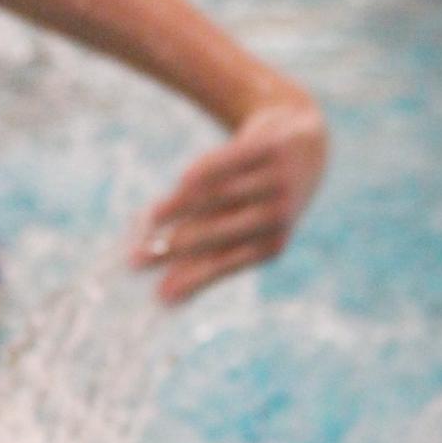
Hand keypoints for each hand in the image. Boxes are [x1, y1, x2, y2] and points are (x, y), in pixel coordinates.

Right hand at [129, 96, 327, 304]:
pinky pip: (233, 160)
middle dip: (176, 247)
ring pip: (222, 195)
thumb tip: (165, 298)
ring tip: (150, 218)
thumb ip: (203, 257)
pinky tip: (183, 180)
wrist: (304, 144)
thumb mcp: (236, 228)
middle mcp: (278, 215)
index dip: (191, 279)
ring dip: (183, 207)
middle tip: (137, 260)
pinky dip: (208, 169)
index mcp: (271, 244)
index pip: (224, 264)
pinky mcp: (272, 147)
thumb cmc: (258, 198)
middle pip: (220, 233)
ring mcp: (277, 180)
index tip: (159, 297)